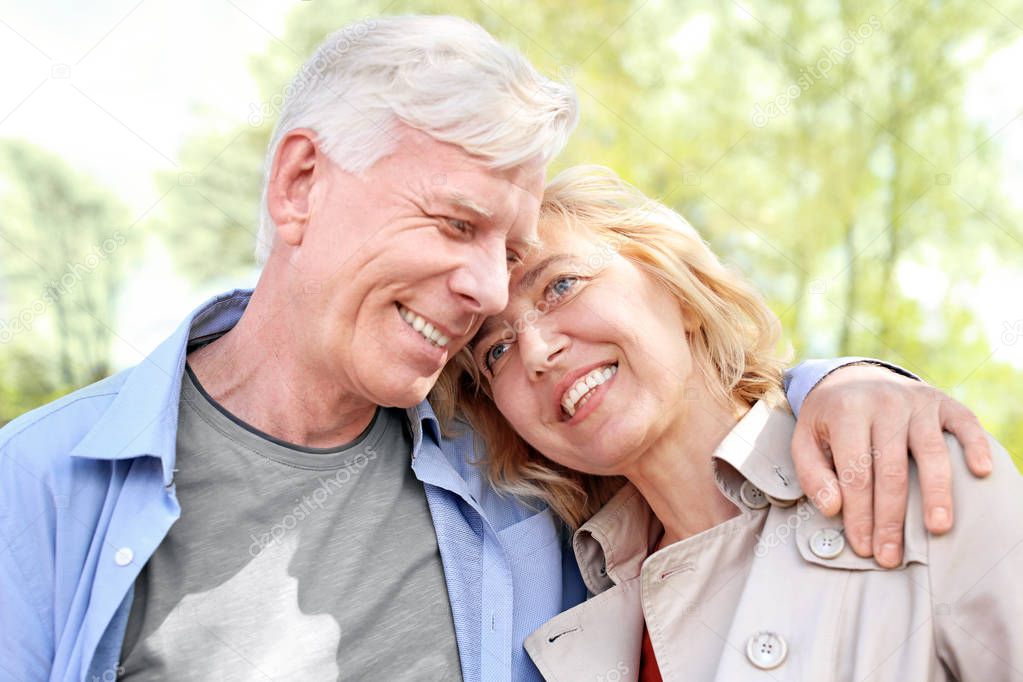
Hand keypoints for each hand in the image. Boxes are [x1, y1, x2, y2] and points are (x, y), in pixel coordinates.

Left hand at [791, 364, 991, 567]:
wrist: (851, 377)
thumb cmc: (828, 420)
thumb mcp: (805, 440)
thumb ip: (812, 474)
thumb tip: (833, 508)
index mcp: (847, 412)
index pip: (855, 473)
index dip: (859, 514)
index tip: (864, 547)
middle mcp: (884, 404)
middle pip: (892, 470)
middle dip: (891, 518)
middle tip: (891, 556)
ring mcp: (917, 402)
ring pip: (931, 453)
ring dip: (936, 494)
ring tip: (937, 529)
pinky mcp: (943, 402)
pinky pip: (965, 425)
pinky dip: (975, 447)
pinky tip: (979, 473)